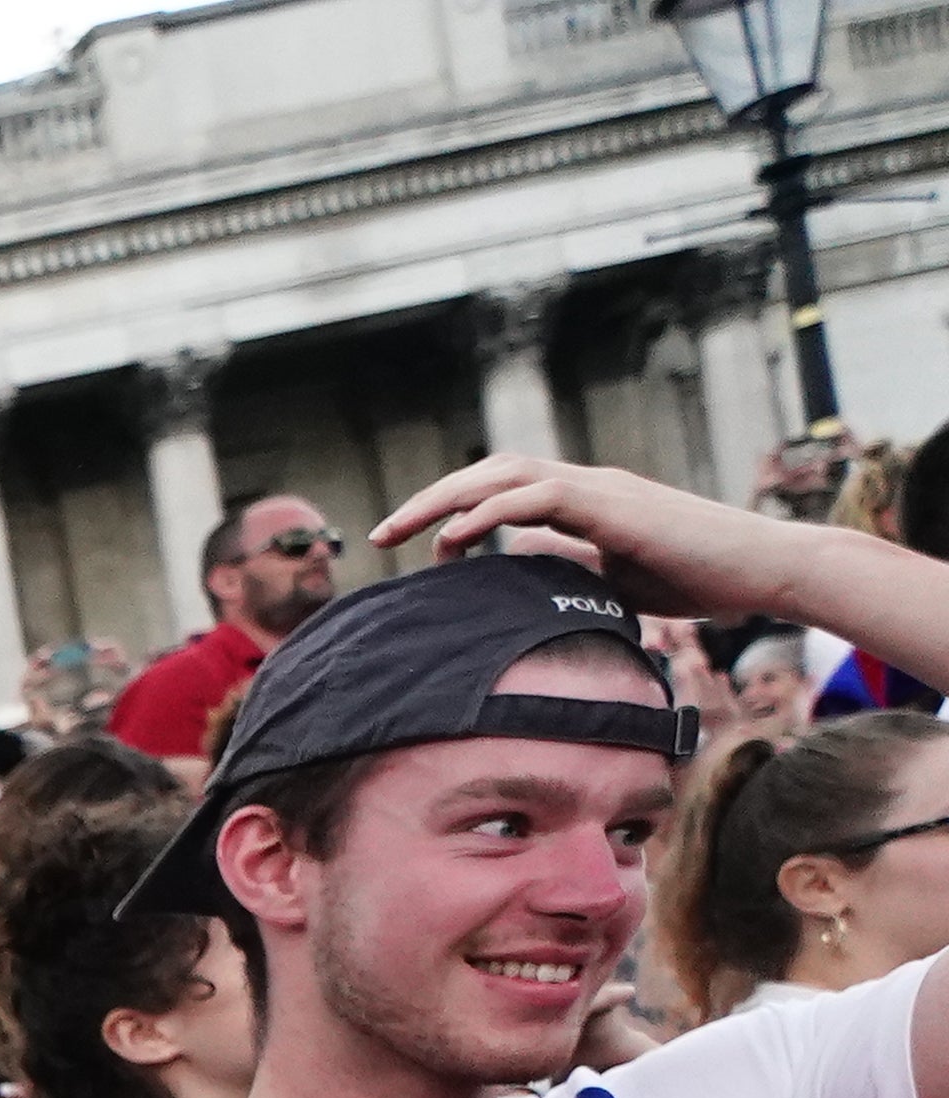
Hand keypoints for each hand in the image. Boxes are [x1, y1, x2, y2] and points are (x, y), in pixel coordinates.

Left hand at [374, 458, 802, 621]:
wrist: (760, 570)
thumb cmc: (698, 577)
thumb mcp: (611, 580)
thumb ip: (565, 566)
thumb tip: (518, 564)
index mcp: (584, 501)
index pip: (501, 492)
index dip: (453, 515)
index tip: (418, 552)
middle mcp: (586, 485)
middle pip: (491, 474)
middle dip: (430, 500)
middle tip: (379, 533)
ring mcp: (601, 490)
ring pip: (506, 475)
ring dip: (445, 500)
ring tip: (398, 529)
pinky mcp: (616, 506)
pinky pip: (541, 498)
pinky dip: (491, 513)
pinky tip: (456, 539)